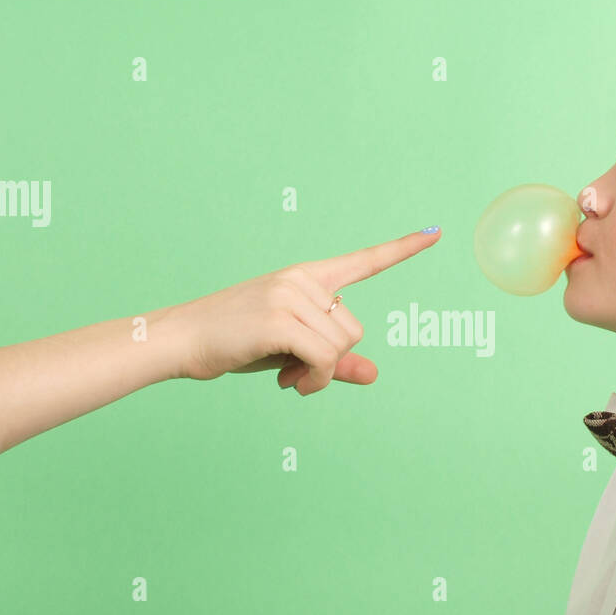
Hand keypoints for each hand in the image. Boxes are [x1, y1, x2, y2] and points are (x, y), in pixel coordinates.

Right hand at [167, 229, 441, 393]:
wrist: (180, 340)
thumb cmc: (235, 342)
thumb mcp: (289, 350)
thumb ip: (332, 361)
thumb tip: (374, 375)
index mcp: (305, 277)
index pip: (363, 261)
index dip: (402, 249)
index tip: (435, 232)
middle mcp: (301, 280)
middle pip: (354, 330)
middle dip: (331, 359)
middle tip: (296, 371)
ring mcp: (290, 296)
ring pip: (341, 347)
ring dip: (320, 374)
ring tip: (287, 375)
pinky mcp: (280, 320)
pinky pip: (324, 360)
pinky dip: (314, 380)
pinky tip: (288, 382)